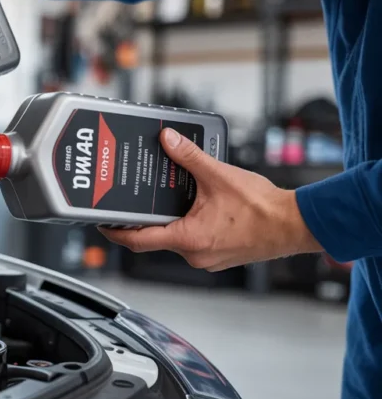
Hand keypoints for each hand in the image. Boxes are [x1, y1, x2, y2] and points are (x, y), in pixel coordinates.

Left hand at [99, 128, 322, 271]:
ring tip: (166, 199)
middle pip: (155, 239)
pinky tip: (194, 207)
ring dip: (169, 220)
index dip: (116, 232)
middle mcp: (194, 254)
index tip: (102, 224)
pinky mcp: (219, 255)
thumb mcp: (218, 175)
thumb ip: (188, 157)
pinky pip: (194, 240)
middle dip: (144, 220)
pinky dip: (188, 224)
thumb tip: (166, 140)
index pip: (138, 241)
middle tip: (133, 203)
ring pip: (176, 239)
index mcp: (188, 240)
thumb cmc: (263, 209)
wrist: (296, 225)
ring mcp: (207, 258)